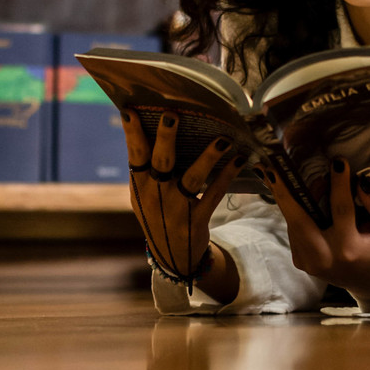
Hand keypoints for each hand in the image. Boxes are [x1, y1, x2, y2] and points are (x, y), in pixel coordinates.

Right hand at [122, 110, 241, 302]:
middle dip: (166, 138)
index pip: (135, 156)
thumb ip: (146, 167)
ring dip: (207, 158)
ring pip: (192, 179)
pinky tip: (239, 159)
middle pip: (161, 163)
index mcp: (140, 185)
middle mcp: (156, 195)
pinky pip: (214, 195)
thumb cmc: (158, 213)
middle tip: (172, 115)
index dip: (132, 135)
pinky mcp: (197, 220)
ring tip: (222, 140)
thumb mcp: (144, 194)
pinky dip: (227, 176)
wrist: (173, 257)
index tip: (130, 112)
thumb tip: (153, 126)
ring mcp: (177, 209)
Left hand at [264, 157, 369, 306]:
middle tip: (272, 168)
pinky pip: (295, 230)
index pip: (341, 210)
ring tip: (284, 174)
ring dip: (289, 197)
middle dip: (284, 193)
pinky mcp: (300, 261)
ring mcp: (308, 262)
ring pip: (293, 223)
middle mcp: (323, 258)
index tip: (338, 162)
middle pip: (299, 220)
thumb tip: (362, 181)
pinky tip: (296, 194)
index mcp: (348, 250)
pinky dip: (295, 211)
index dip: (339, 184)